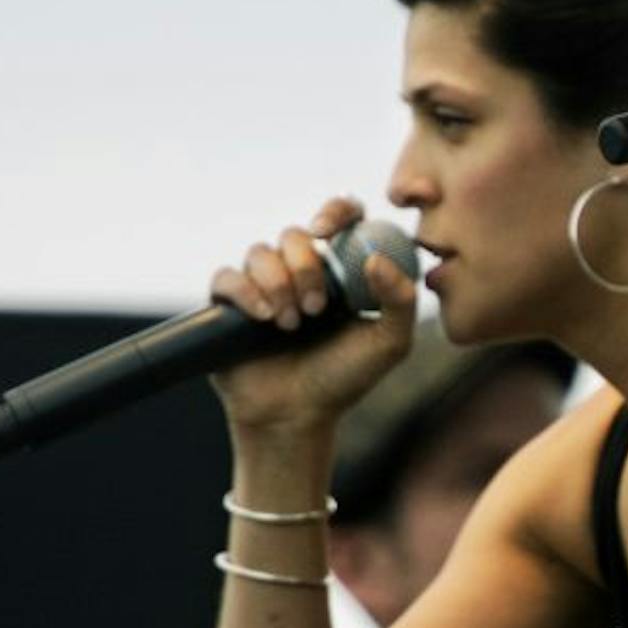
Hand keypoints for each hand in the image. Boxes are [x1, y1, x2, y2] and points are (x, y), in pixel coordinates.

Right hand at [207, 195, 416, 431]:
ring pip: (260, 252)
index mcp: (341, 270)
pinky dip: (245, 291)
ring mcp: (263, 285)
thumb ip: (400, 300)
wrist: (298, 416)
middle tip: (317, 308)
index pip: (340, 218)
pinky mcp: (229, 304)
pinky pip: (227, 276)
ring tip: (291, 325)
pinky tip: (263, 316)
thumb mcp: (389, 343)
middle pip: (295, 235)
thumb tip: (377, 259)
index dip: (335, 212)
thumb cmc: (345, 378)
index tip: (327, 231)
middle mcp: (300, 271)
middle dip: (305, 267)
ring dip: (278, 284)